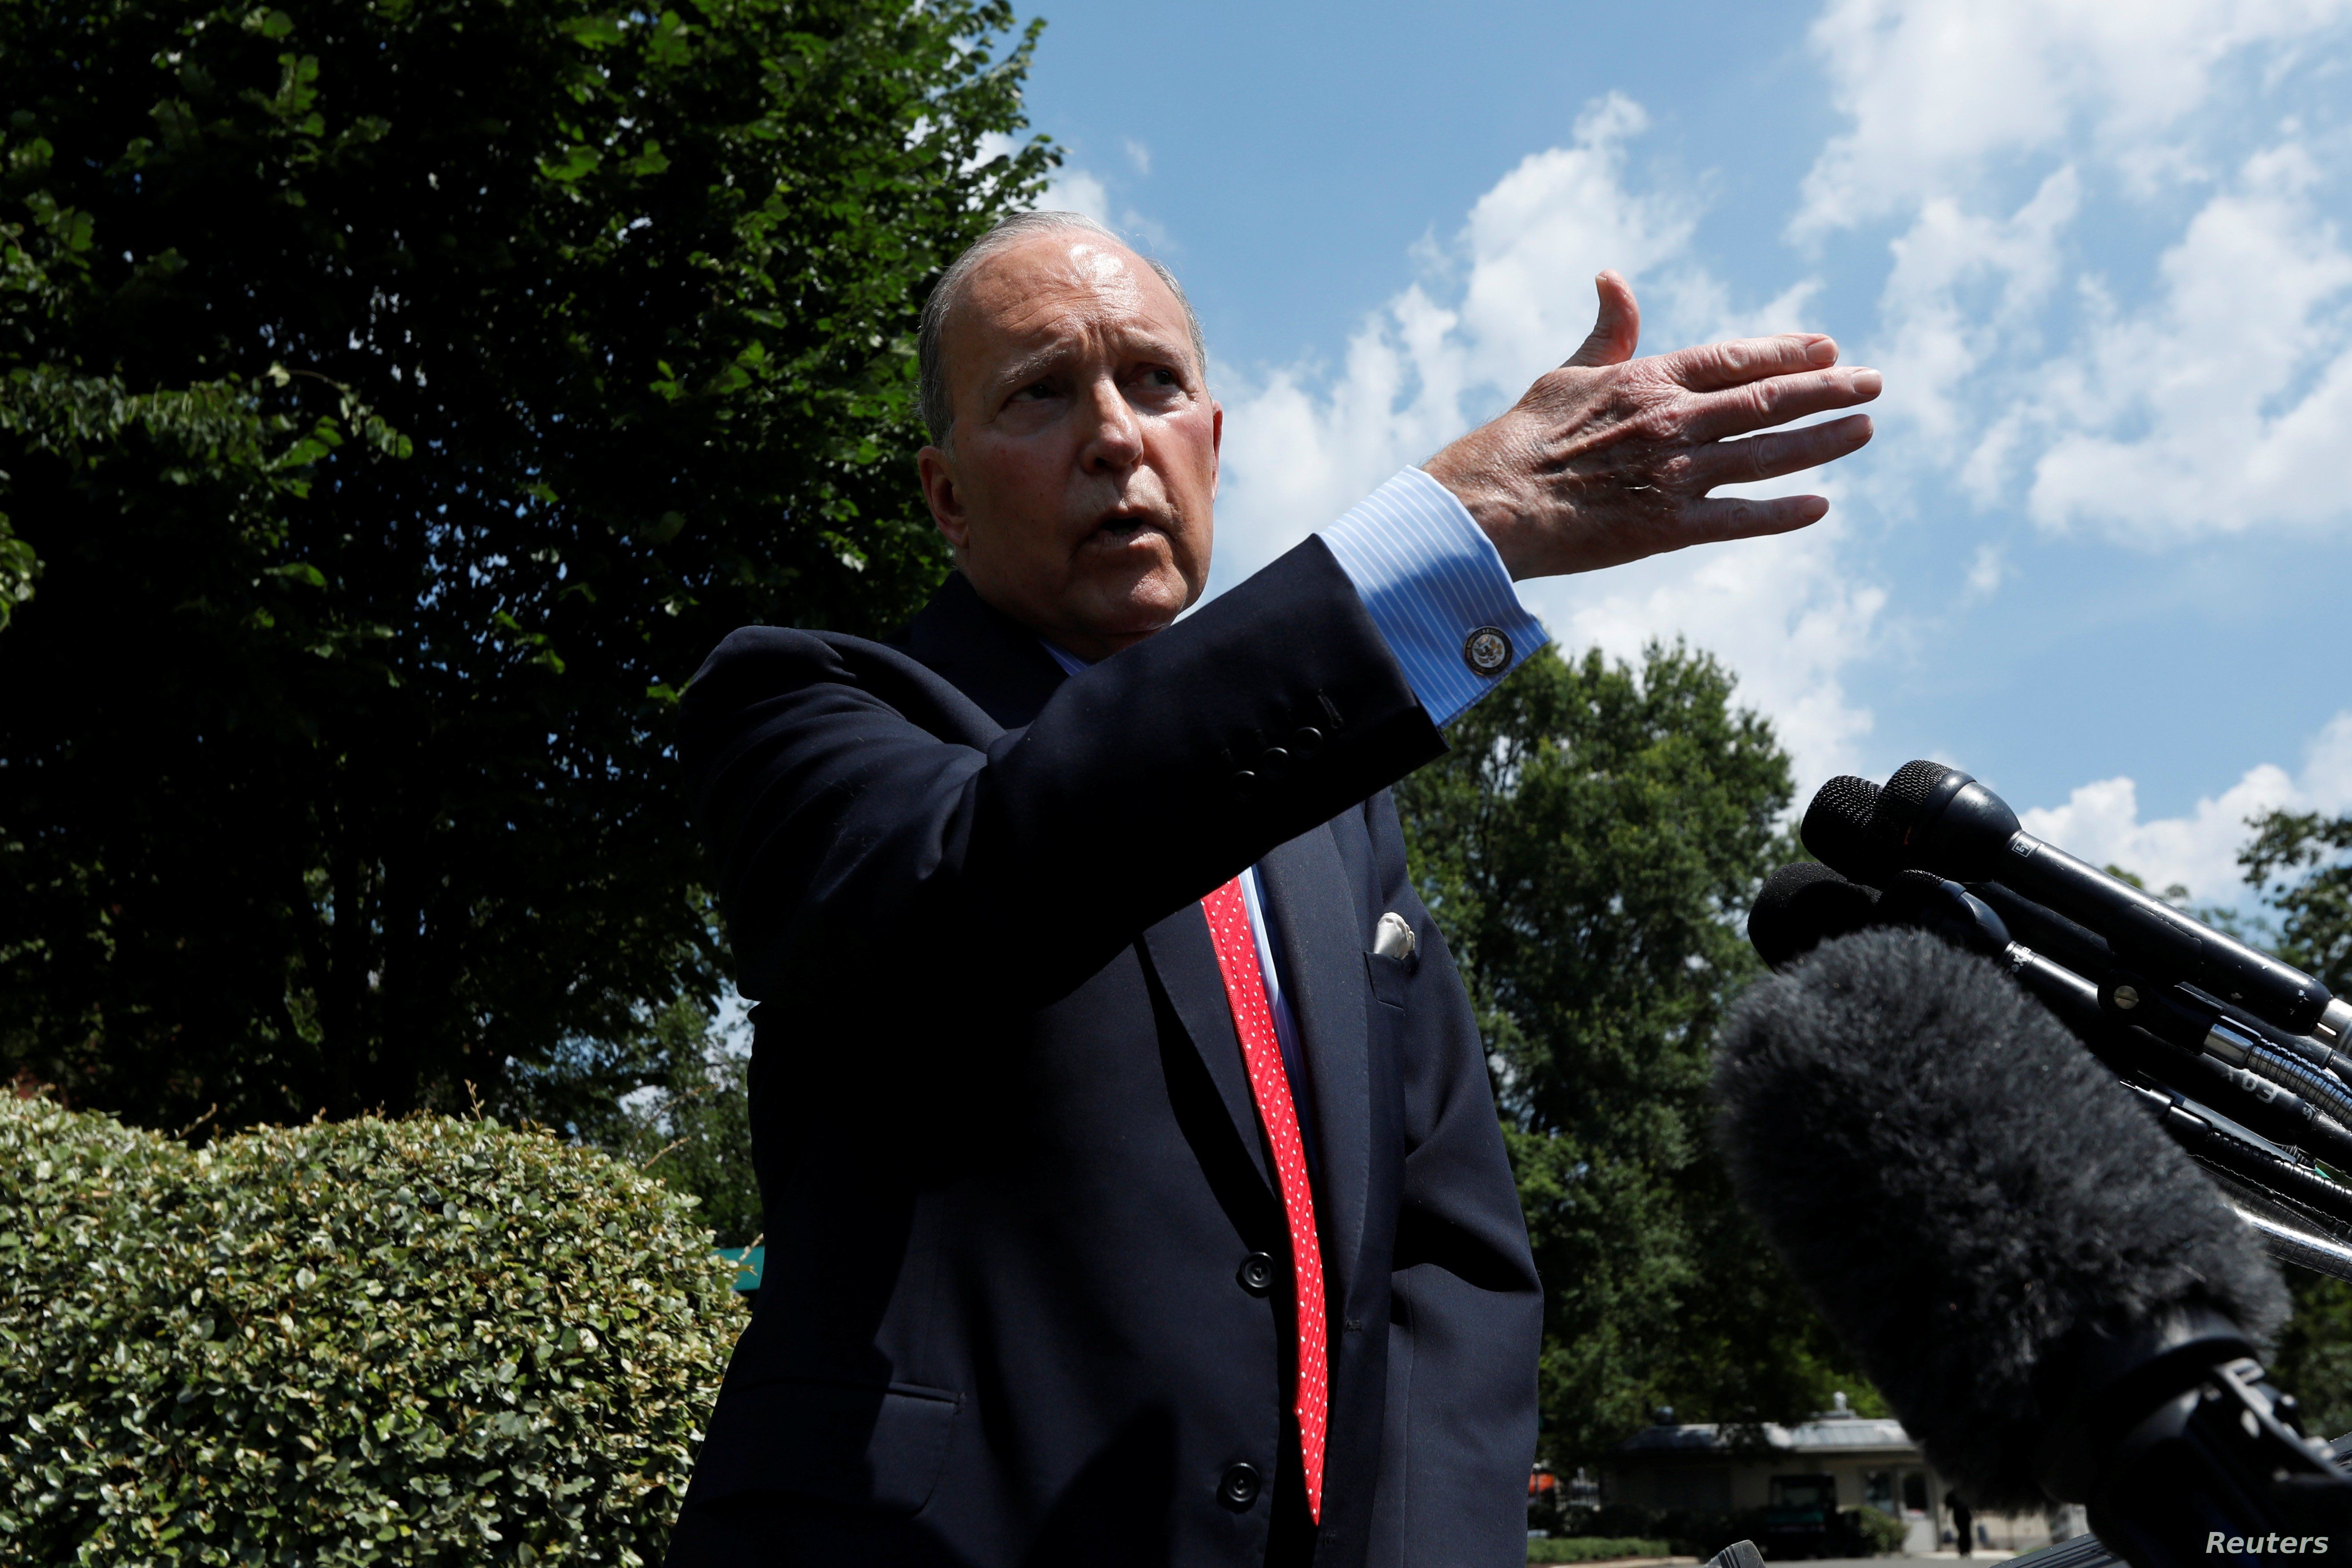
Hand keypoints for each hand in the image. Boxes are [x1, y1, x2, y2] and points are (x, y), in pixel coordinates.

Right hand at [1422, 271, 1879, 579]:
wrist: (1492, 504)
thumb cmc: (1523, 436)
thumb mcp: (1567, 372)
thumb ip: (1608, 334)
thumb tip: (1613, 279)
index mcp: (1650, 380)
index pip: (1736, 358)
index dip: (1788, 352)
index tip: (1828, 348)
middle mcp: (1673, 422)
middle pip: (1769, 401)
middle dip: (1828, 390)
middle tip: (1874, 383)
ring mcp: (1676, 476)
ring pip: (1768, 455)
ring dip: (1822, 441)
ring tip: (1864, 429)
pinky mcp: (1667, 528)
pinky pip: (1739, 518)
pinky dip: (1782, 513)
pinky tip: (1820, 505)